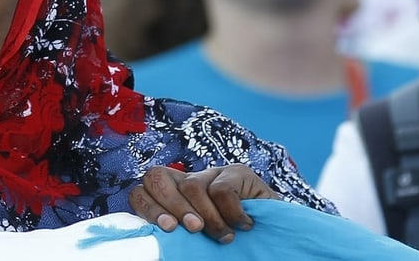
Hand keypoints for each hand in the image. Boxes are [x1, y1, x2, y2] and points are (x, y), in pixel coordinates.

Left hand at [129, 164, 279, 243]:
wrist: (277, 237)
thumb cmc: (233, 244)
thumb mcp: (199, 242)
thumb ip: (178, 237)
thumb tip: (160, 244)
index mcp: (172, 197)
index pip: (141, 190)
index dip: (148, 207)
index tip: (167, 229)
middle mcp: (188, 181)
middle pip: (156, 177)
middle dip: (172, 207)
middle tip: (193, 230)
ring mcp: (212, 173)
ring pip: (191, 186)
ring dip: (207, 217)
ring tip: (224, 237)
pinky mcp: (238, 172)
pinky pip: (222, 189)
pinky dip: (231, 213)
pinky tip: (243, 225)